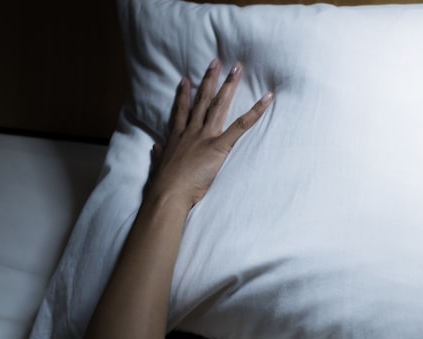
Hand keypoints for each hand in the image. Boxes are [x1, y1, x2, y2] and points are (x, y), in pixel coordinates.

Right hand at [149, 59, 272, 207]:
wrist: (169, 193)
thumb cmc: (165, 185)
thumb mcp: (159, 166)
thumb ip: (159, 155)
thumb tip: (156, 148)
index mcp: (178, 137)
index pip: (182, 111)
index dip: (184, 94)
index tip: (186, 80)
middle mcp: (191, 131)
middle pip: (202, 100)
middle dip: (210, 79)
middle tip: (216, 62)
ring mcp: (205, 136)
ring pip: (218, 105)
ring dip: (228, 86)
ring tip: (236, 69)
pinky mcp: (219, 145)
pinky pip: (240, 126)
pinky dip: (255, 112)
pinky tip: (266, 99)